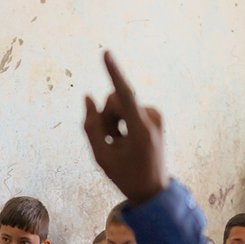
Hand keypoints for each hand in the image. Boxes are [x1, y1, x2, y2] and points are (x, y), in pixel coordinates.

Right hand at [84, 51, 168, 204]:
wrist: (152, 190)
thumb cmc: (125, 176)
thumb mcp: (101, 157)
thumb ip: (91, 127)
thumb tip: (88, 97)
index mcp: (141, 131)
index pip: (125, 96)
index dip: (114, 73)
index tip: (106, 53)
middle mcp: (152, 118)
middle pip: (116, 100)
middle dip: (106, 115)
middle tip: (109, 140)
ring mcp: (156, 116)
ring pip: (121, 103)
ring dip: (113, 119)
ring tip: (118, 142)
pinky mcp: (155, 115)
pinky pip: (129, 107)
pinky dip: (122, 121)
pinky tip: (126, 139)